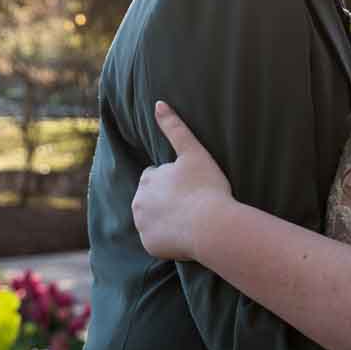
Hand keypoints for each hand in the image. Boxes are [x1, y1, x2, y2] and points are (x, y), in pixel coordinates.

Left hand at [131, 100, 232, 262]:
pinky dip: (168, 238)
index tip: (191, 184)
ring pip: (152, 218)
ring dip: (165, 217)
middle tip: (192, 201)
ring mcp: (143, 226)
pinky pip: (157, 240)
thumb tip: (158, 103)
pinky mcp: (150, 245)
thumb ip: (174, 127)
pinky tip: (186, 234)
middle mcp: (138, 202)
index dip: (173, 179)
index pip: (155, 176)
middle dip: (165, 199)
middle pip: (151, 198)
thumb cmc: (206, 186)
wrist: (213, 226)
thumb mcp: (193, 151)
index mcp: (147, 178)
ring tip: (190, 218)